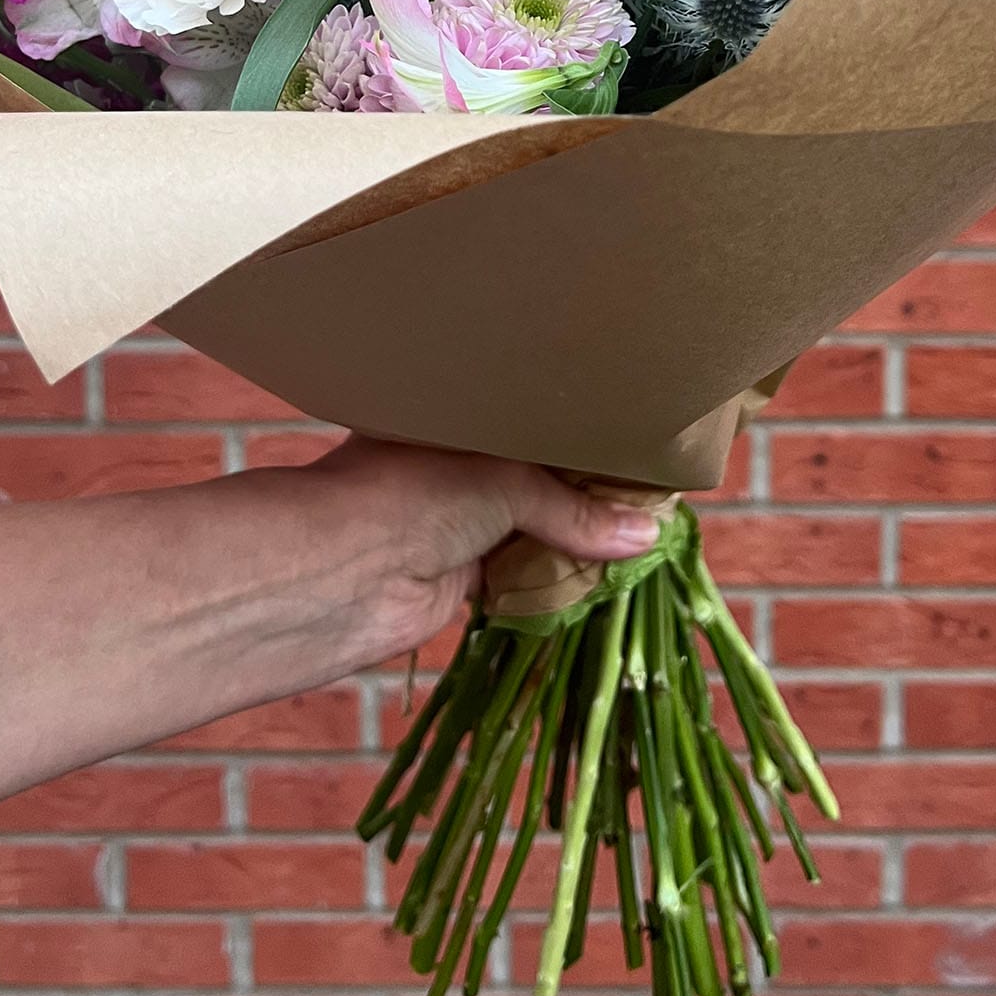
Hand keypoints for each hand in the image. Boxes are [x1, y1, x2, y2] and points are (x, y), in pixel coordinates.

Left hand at [286, 436, 663, 674]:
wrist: (340, 573)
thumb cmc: (411, 495)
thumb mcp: (506, 483)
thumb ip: (574, 510)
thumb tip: (647, 535)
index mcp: (462, 417)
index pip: (540, 421)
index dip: (588, 437)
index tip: (645, 447)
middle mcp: (462, 464)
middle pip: (543, 480)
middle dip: (589, 494)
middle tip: (656, 498)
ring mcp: (462, 522)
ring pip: (536, 530)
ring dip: (576, 542)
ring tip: (643, 538)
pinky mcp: (463, 577)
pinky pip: (524, 574)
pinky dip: (556, 579)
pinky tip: (603, 575)